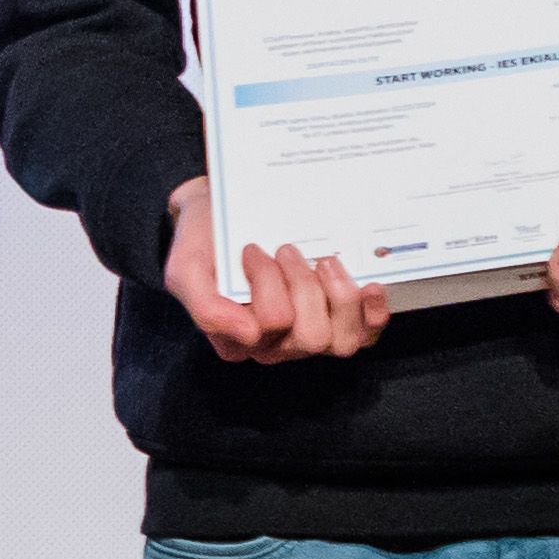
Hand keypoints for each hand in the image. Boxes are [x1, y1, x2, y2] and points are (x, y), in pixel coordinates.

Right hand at [162, 176, 388, 365]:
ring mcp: (309, 334)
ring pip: (341, 341)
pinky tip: (369, 286)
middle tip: (287, 249)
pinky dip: (373, 314)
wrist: (221, 213)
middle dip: (303, 285)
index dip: (267, 283)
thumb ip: (205, 308)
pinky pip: (365, 336)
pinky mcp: (337, 320)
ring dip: (339, 296)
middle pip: (310, 337)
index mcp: (239, 339)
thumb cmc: (206, 240)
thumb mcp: (185, 269)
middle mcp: (276, 345)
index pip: (270, 325)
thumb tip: (249, 335)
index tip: (250, 249)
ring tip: (323, 260)